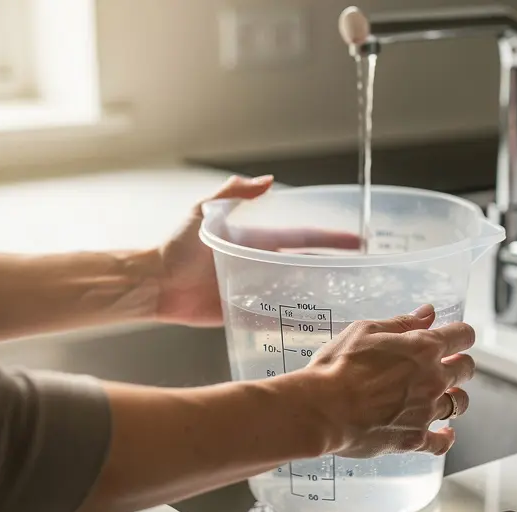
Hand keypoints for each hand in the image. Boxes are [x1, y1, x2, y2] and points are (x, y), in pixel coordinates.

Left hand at [156, 175, 360, 326]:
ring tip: (347, 302)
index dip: (329, 239)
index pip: (302, 238)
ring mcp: (254, 289)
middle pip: (305, 267)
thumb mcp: (205, 212)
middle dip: (333, 269)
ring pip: (294, 293)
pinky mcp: (243, 312)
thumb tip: (269, 180)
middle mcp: (260, 264)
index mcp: (257, 240)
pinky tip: (315, 326)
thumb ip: (234, 193)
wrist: (155, 283)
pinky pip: (274, 318)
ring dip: (318, 296)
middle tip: (362, 275)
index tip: (357, 241)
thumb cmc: (177, 246)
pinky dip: (294, 322)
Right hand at [301, 303, 474, 457]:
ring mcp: (426, 411)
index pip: (462, 336)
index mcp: (423, 348)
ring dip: (455, 397)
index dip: (461, 335)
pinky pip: (441, 443)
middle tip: (446, 365)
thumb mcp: (365, 331)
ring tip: (444, 397)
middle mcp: (433, 379)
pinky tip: (445, 434)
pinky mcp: (414, 438)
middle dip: (459, 364)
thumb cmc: (338, 366)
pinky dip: (446, 438)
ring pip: (459, 404)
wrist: (322, 409)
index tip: (457, 338)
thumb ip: (402, 323)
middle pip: (466, 369)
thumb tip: (428, 313)